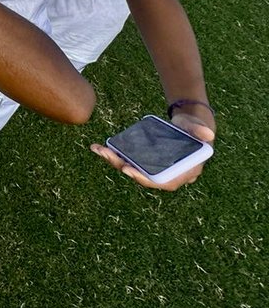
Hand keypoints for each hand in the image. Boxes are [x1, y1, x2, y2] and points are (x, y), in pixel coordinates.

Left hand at [90, 114, 214, 191]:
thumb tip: (208, 135)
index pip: (163, 182)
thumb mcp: (197, 127)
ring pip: (132, 168)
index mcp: (182, 172)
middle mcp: (167, 174)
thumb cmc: (193, 127)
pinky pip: (128, 160)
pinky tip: (99, 147)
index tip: (128, 170)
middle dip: (123, 166)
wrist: (186, 125)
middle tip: (107, 155)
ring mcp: (154, 168)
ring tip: (98, 149)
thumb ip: (200, 130)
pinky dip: (114, 154)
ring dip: (114, 160)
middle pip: (142, 175)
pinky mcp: (145, 160)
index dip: (145, 178)